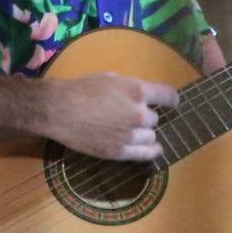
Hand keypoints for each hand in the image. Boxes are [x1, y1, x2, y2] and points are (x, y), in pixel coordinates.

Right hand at [38, 73, 179, 160]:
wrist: (59, 110)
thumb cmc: (81, 89)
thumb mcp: (109, 78)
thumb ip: (129, 88)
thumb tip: (140, 96)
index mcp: (137, 91)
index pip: (168, 96)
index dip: (172, 100)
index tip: (172, 103)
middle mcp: (139, 113)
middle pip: (155, 118)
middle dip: (146, 117)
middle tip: (132, 116)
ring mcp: (130, 134)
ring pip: (151, 136)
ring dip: (145, 133)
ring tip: (132, 131)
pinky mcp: (120, 151)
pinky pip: (145, 154)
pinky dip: (151, 151)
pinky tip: (154, 149)